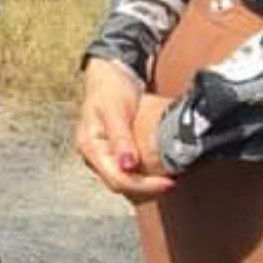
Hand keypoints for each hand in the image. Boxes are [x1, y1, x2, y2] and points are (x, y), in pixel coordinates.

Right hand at [74, 58, 175, 201]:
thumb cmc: (111, 88)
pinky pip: (128, 174)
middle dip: (146, 188)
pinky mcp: (113, 154)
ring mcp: (102, 156)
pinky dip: (144, 176)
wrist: (109, 74)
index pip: (116, 179)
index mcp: (90, 147)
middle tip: (172, 182)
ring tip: (168, 179)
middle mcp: (93, 156)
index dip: (143, 186)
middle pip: (120, 185)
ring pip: (124, 183)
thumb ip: (120, 137)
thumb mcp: (115, 109)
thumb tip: (128, 166)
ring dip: (146, 186)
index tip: (169, 182)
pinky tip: (159, 171)